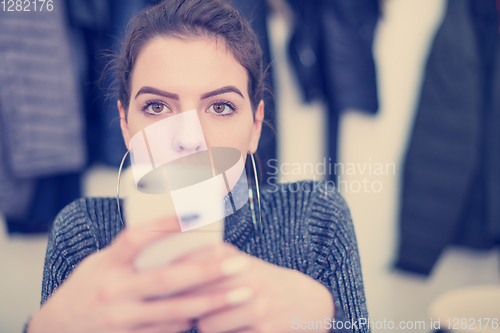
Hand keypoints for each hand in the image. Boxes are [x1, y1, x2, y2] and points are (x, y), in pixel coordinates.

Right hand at [27, 217, 252, 332]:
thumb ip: (132, 253)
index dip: (165, 225)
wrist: (58, 328)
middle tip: (239, 263)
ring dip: (210, 302)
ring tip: (240, 292)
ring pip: (174, 312)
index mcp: (107, 265)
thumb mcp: (102, 263)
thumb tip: (174, 235)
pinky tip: (211, 313)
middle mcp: (113, 292)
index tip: (194, 214)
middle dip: (208, 271)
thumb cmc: (88, 287)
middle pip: (167, 279)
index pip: (136, 239)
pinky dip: (190, 322)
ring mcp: (120, 320)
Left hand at [182, 243, 334, 332]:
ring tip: (217, 319)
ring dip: (206, 325)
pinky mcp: (264, 330)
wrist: (309, 304)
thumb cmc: (267, 282)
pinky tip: (235, 328)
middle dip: (185, 304)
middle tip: (182, 306)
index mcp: (240, 260)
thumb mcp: (244, 263)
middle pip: (195, 297)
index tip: (158, 280)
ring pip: (207, 325)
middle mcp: (248, 280)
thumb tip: (175, 261)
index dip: (171, 275)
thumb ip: (214, 258)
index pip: (193, 265)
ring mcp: (257, 307)